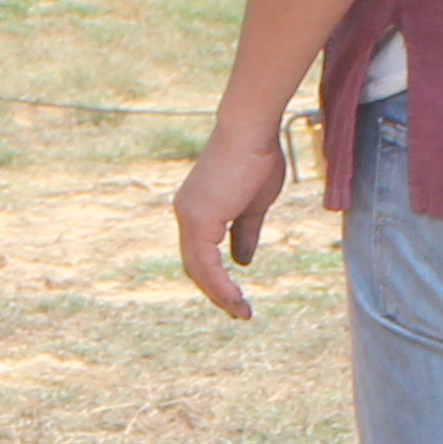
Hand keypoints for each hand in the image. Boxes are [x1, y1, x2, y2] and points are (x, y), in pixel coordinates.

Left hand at [172, 119, 291, 319]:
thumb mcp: (253, 205)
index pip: (200, 253)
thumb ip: (245, 233)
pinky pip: (207, 265)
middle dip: (216, 292)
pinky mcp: (199, 220)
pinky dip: (220, 285)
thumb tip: (243, 262)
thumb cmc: (257, 157)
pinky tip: (235, 299)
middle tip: (237, 312)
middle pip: (195, 266)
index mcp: (196, 209)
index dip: (216, 277)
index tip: (235, 295)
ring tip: (241, 312)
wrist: (251, 130)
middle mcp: (186, 214)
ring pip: (199, 270)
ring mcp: (189, 217)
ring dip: (220, 295)